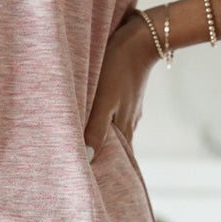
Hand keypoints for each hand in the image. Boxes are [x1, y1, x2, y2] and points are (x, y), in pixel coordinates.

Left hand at [84, 11, 159, 159]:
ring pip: (111, 130)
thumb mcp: (105, 100)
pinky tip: (90, 118)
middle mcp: (128, 122)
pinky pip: (110, 114)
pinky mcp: (123, 94)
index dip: (106, 172)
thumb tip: (88, 158)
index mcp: (125, 129)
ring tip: (80, 147)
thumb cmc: (119, 68)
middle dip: (100, 158)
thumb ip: (96, 129)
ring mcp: (127, 108)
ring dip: (98, 138)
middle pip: (114, 147)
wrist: (140, 37)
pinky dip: (100, 121)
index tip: (92, 183)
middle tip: (80, 169)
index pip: (118, 161)